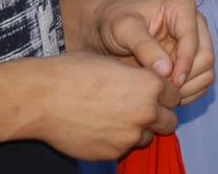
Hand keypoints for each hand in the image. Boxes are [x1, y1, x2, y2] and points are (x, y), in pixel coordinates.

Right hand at [33, 52, 179, 160]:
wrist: (43, 98)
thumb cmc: (75, 73)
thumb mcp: (115, 64)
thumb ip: (140, 78)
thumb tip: (152, 86)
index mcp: (150, 85)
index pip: (174, 94)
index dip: (163, 93)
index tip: (152, 92)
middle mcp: (146, 112)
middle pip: (169, 120)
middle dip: (158, 115)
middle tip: (138, 107)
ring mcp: (129, 136)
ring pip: (148, 136)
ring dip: (138, 129)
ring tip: (114, 116)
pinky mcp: (112, 153)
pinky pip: (124, 148)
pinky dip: (117, 140)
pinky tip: (99, 127)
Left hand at [92, 0, 213, 104]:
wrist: (108, 29)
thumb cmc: (115, 22)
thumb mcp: (124, 29)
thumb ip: (144, 47)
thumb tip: (166, 71)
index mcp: (183, 8)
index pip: (194, 41)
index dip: (184, 65)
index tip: (169, 83)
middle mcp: (195, 25)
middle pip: (206, 58)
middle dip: (186, 78)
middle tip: (163, 91)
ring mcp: (195, 43)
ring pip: (207, 72)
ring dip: (189, 88)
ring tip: (164, 94)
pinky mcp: (192, 60)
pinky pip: (202, 82)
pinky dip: (190, 93)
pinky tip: (168, 95)